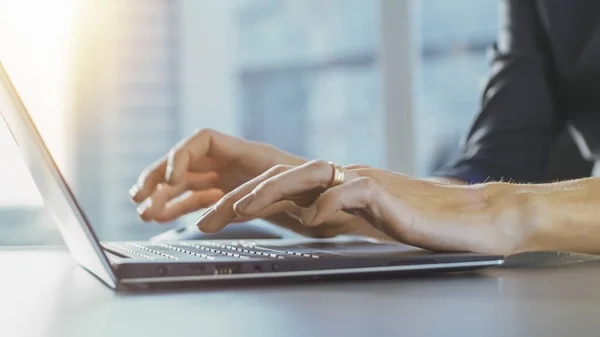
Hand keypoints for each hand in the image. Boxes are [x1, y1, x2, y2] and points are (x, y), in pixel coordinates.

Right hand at [130, 128, 304, 222]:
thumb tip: (240, 207)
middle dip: (159, 176)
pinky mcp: (229, 197)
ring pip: (187, 183)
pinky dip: (177, 207)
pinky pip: (197, 199)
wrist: (332, 199)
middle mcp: (234, 162)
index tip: (172, 178)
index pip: (203, 140)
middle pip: (187, 161)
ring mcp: (229, 179)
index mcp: (248, 152)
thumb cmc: (320, 187)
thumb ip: (272, 189)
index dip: (182, 156)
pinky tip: (159, 216)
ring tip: (142, 212)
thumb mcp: (300, 184)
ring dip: (163, 195)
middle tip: (138, 196)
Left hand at [195, 160, 523, 253]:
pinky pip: (351, 191)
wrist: (469, 219)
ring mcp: (363, 182)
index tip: (210, 222)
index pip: (277, 188)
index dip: (240, 201)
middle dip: (239, 197)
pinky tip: (314, 219)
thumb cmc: (415, 225)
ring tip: (240, 210)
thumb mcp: (360, 226)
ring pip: (306, 176)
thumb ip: (330, 220)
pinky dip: (329, 204)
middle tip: (206, 220)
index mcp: (333, 188)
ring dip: (270, 192)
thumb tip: (297, 222)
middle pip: (281, 177)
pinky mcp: (387, 193)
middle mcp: (342, 179)